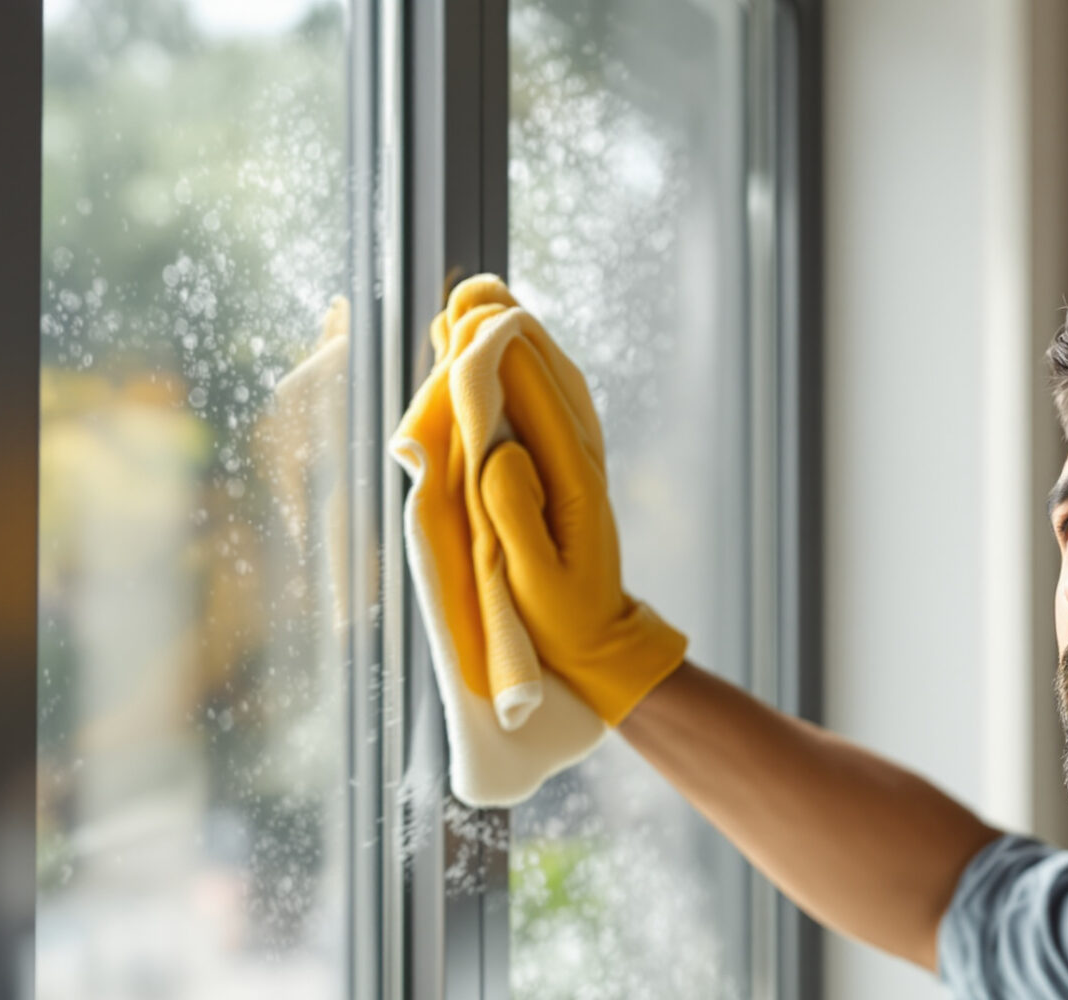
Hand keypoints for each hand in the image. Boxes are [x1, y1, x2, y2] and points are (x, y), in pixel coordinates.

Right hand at [476, 313, 686, 724]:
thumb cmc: (557, 617)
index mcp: (571, 478)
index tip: (469, 320)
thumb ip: (512, 513)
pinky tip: (504, 344)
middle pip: (544, 374)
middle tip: (470, 293)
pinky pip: (548, 399)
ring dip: (516, 338)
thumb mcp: (531, 578)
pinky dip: (524, 365)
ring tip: (480, 298)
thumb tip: (498, 451)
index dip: (499, 356)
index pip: (536, 399)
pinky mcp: (567, 461)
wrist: (597, 638)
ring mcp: (577, 453)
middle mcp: (579, 454)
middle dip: (506, 331)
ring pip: (550, 378)